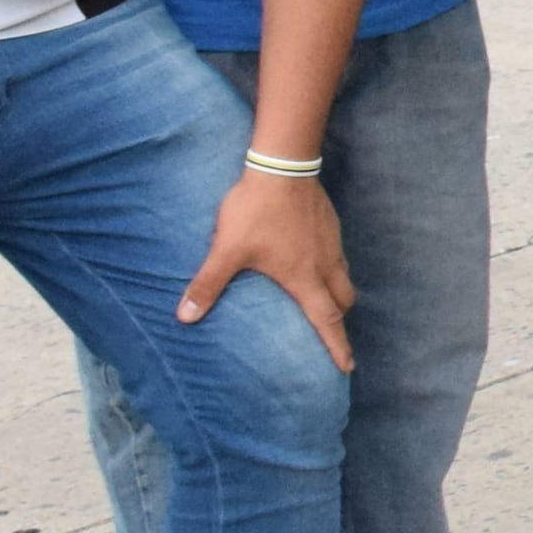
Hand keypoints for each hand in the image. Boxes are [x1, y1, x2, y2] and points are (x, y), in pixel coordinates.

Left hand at [181, 170, 356, 371]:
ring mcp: (330, 242)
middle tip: (333, 331)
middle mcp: (324, 264)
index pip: (326, 320)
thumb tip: (184, 317)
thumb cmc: (256, 211)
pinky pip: (337, 254)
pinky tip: (313, 258)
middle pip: (343, 300)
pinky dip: (331, 267)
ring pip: (343, 276)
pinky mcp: (329, 224)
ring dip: (337, 292)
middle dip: (339, 319)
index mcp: (303, 278)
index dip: (337, 346)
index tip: (347, 366)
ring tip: (324, 297)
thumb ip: (208, 284)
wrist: (282, 166)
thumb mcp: (227, 250)